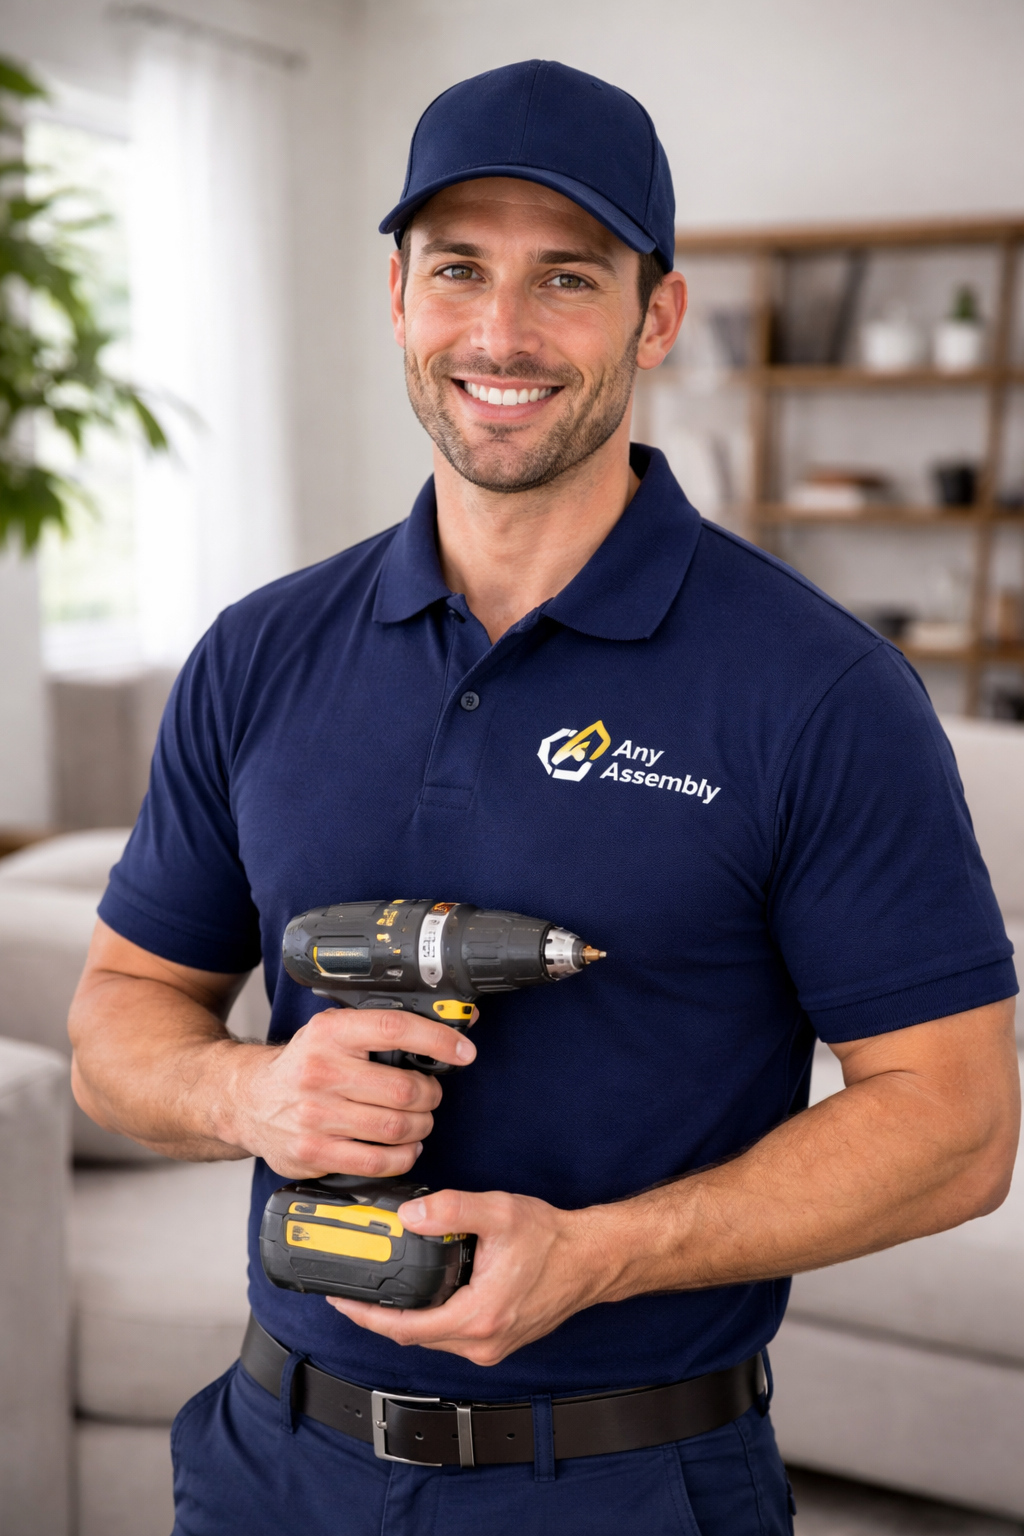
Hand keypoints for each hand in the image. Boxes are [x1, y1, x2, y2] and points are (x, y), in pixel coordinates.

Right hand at [226, 1007, 476, 1178]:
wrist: (247, 1100)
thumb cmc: (302, 1065)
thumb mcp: (333, 1032)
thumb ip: (379, 1031)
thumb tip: (448, 1030)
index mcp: (330, 1032)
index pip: (394, 1029)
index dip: (437, 1041)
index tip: (463, 1051)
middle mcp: (321, 1071)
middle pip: (404, 1089)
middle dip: (430, 1095)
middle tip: (429, 1095)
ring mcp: (315, 1115)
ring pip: (396, 1128)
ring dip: (420, 1127)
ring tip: (417, 1122)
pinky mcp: (313, 1152)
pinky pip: (377, 1162)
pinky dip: (402, 1157)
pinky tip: (402, 1148)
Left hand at [326, 1188, 615, 1364]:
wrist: (592, 1258)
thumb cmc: (553, 1240)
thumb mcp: (498, 1212)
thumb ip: (451, 1211)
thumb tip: (409, 1216)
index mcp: (478, 1317)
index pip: (405, 1328)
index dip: (366, 1315)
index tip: (339, 1300)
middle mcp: (482, 1341)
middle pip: (413, 1337)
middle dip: (378, 1316)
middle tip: (351, 1291)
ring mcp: (491, 1346)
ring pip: (432, 1337)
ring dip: (404, 1317)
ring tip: (379, 1289)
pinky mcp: (497, 1340)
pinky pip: (450, 1334)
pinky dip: (429, 1316)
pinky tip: (421, 1293)